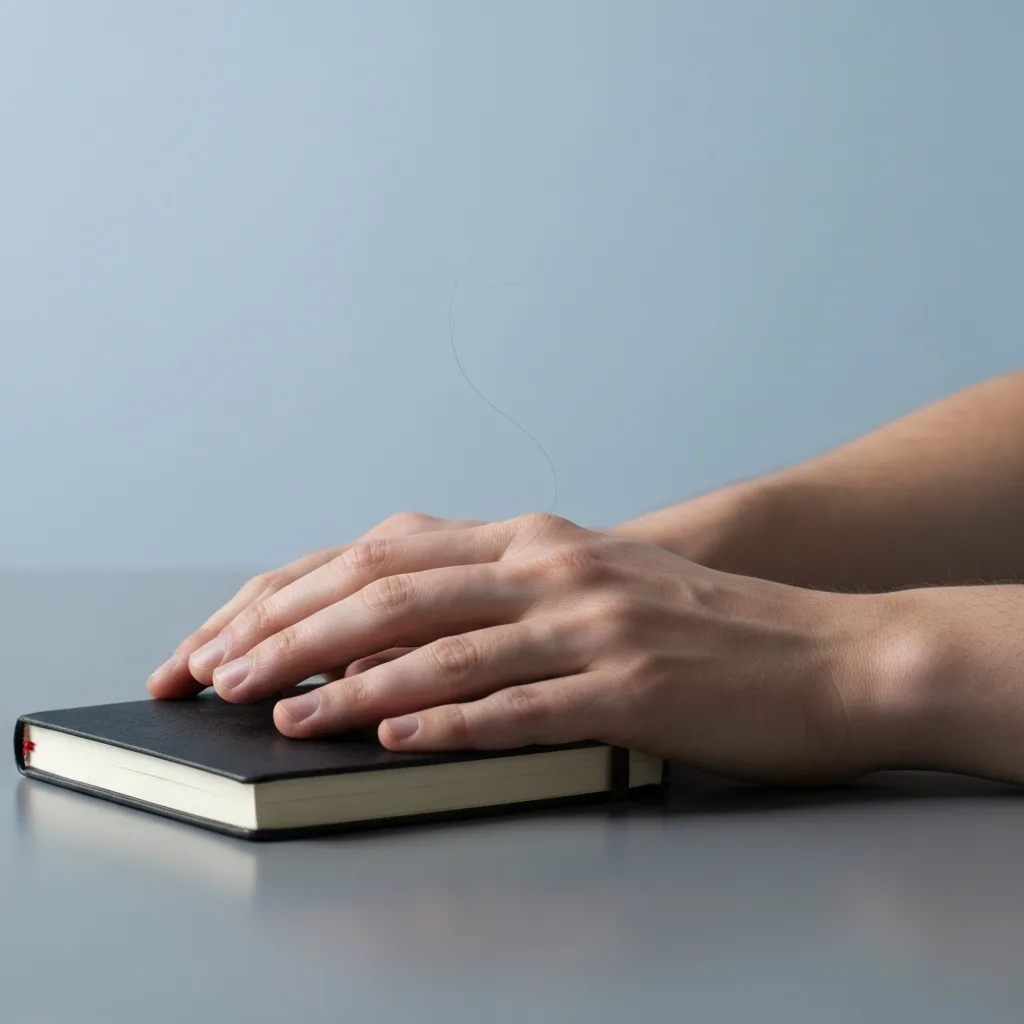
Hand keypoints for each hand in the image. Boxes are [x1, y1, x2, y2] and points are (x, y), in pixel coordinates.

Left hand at [148, 512, 900, 782]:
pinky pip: (521, 707)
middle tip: (216, 671)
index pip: (382, 553)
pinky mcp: (633, 689)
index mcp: (538, 540)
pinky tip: (388, 740)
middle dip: (291, 631)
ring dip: (347, 682)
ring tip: (274, 711)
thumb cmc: (706, 625)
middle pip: (393, 589)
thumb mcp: (592, 580)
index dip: (294, 591)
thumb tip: (400, 623)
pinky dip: (446, 723)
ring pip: (444, 647)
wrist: (831, 650)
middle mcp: (555, 567)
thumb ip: (502, 588)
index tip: (227, 629)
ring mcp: (594, 626)